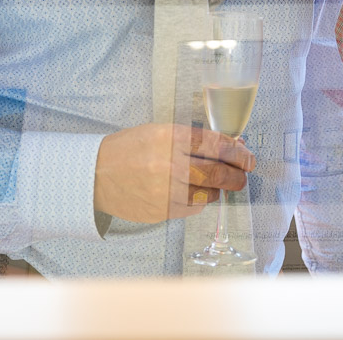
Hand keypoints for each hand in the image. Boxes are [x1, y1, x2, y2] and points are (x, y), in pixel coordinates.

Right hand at [93, 123, 255, 223]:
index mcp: (169, 137)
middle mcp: (168, 164)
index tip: (247, 156)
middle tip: (244, 174)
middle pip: (216, 172)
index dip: (237, 151)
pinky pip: (192, 208)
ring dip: (219, 189)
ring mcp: (164, 190)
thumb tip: (231, 144)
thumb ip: (194, 139)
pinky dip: (200, 201)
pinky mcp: (160, 211)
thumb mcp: (160, 132)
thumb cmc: (130, 149)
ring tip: (218, 184)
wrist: (94, 174)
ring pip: (207, 193)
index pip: (215, 144)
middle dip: (236, 174)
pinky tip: (197, 194)